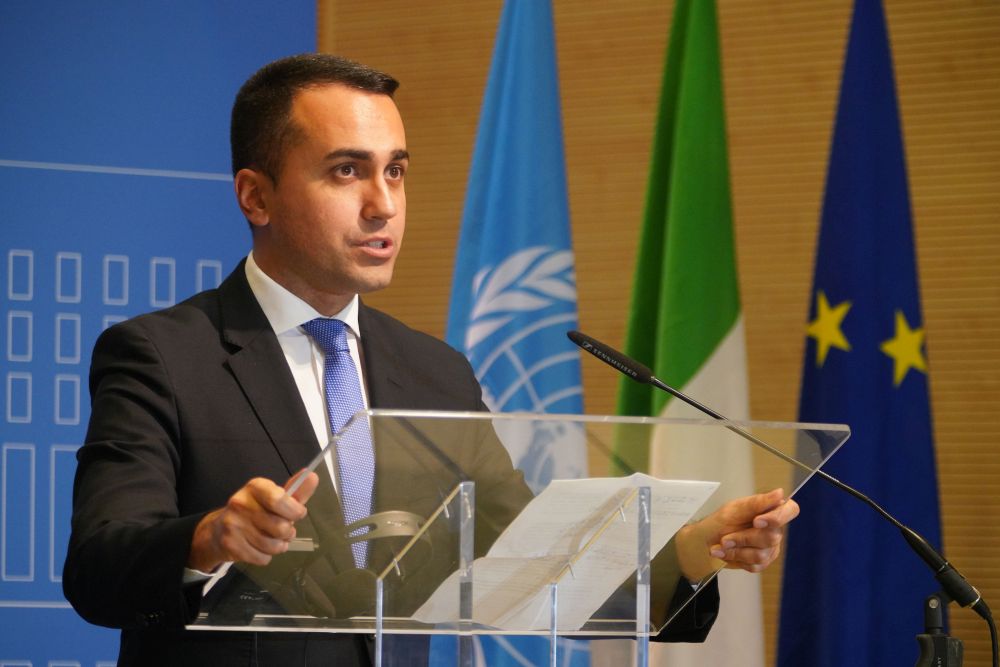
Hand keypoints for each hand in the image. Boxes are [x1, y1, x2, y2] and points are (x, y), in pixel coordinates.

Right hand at [188, 469, 318, 571]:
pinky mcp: (230, 545)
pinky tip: (259, 548)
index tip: (298, 513)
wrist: (218, 531)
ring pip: (273, 546)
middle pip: (280, 527)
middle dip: (288, 532)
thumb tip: (313, 477)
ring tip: (273, 539)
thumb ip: (296, 491)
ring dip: (279, 546)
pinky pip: (262, 558)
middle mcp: (241, 503)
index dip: (294, 511)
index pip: (279, 499)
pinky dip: (266, 557)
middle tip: (283, 530)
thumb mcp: (274, 497)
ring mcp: (233, 525)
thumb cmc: (254, 511)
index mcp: (255, 487)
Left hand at [675, 488, 798, 580]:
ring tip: (722, 545)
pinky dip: (735, 558)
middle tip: (725, 538)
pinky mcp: (763, 562)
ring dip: (736, 550)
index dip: (778, 517)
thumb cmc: (721, 521)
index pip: (791, 510)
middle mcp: (775, 530)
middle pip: (772, 537)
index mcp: (770, 511)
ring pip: (761, 554)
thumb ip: (757, 503)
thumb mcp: (734, 508)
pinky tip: (726, 553)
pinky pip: (754, 565)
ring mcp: (770, 548)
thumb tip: (779, 494)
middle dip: (744, 538)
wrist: (706, 541)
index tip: (757, 521)